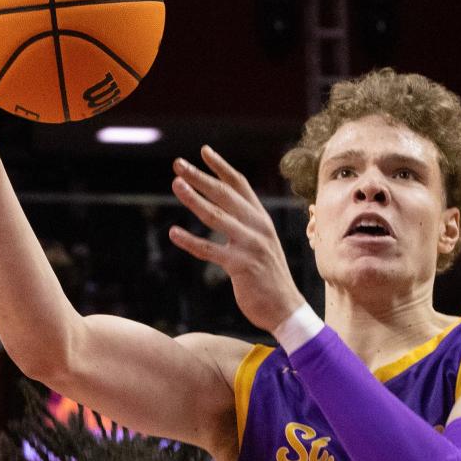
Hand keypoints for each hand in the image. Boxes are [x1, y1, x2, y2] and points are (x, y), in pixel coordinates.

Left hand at [170, 147, 305, 332]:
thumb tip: (226, 211)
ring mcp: (250, 246)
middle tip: (178, 164)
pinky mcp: (241, 266)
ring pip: (216, 216)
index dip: (222, 167)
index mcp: (262, 220)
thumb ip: (247, 227)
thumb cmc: (269, 278)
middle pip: (225, 195)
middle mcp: (258, 228)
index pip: (241, 186)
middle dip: (200, 177)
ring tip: (176, 185)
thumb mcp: (262, 245)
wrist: (286, 308)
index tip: (203, 151)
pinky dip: (190, 241)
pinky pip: (210, 250)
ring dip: (193, 199)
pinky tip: (173, 233)